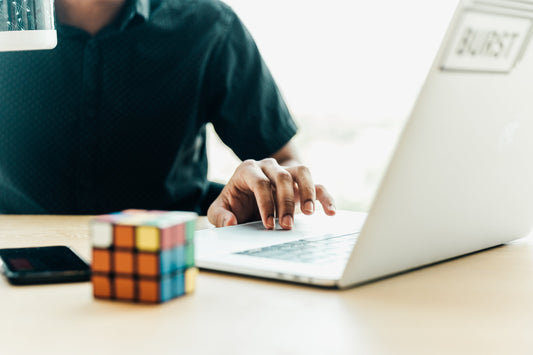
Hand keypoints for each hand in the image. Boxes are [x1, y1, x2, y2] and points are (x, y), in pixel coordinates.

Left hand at [207, 158, 335, 229]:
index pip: (259, 182)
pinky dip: (325, 197)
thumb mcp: (220, 210)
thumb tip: (230, 223)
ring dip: (307, 193)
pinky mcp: (300, 183)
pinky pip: (317, 185)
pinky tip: (331, 211)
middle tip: (286, 226)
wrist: (248, 197)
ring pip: (302, 173)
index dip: (265, 203)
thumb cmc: (234, 204)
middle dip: (285, 203)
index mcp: (247, 170)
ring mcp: (286, 172)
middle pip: (281, 177)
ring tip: (309, 214)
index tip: (268, 224)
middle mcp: (268, 166)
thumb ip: (220, 216)